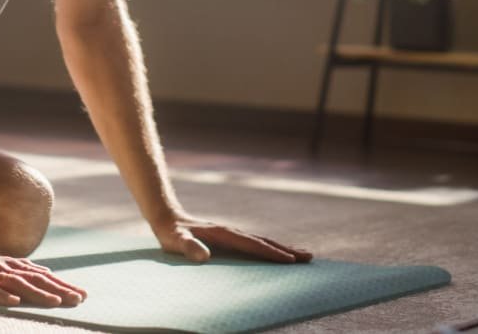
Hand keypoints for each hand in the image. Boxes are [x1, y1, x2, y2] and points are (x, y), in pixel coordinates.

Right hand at [0, 240, 86, 307]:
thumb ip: (16, 273)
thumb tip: (44, 275)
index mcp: (8, 265)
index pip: (39, 276)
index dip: (60, 285)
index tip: (81, 295)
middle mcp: (1, 266)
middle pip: (33, 279)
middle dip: (57, 289)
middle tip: (79, 299)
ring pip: (15, 283)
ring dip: (36, 293)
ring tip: (55, 302)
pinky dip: (0, 294)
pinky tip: (13, 302)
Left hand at [154, 214, 313, 263]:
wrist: (167, 218)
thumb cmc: (171, 233)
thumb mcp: (175, 241)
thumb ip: (188, 247)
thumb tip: (204, 256)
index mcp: (224, 234)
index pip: (253, 245)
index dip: (272, 253)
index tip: (290, 261)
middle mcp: (232, 232)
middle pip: (264, 242)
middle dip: (286, 250)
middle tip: (309, 257)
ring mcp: (232, 234)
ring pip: (262, 242)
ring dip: (282, 248)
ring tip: (303, 255)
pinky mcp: (230, 238)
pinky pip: (255, 244)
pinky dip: (270, 248)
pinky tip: (277, 254)